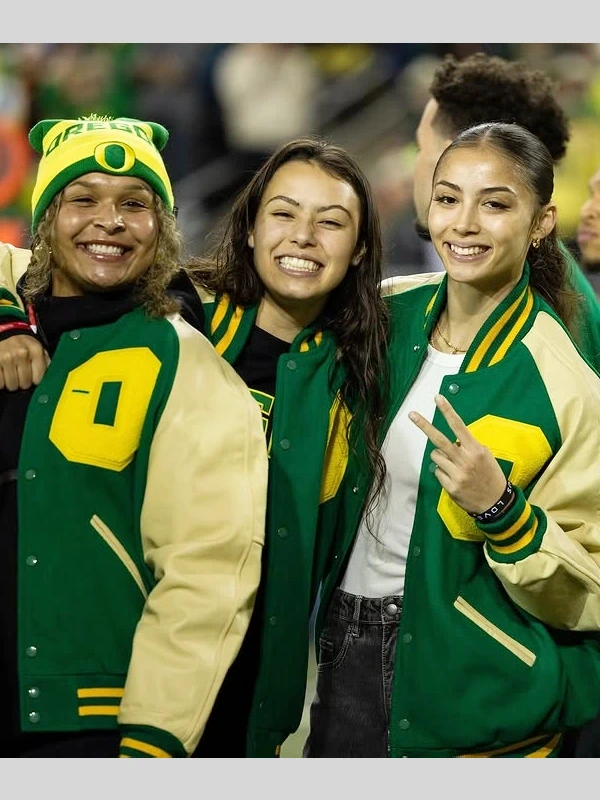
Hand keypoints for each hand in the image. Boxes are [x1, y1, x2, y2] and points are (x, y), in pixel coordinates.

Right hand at [0, 334, 49, 390]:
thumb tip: (50, 376)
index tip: (33, 377)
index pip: (38, 379)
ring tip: (12, 374)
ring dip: (12, 383)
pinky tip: (4, 373)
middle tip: (20, 375)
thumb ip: (45, 362)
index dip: (35, 380)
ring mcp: (6, 358)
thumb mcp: (38, 349)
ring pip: (12, 385)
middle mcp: (21, 353)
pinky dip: (2, 382)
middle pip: (25, 384)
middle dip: (23, 382)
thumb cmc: (23, 345)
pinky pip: (0, 383)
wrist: (5, 334)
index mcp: (35, 350)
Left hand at [408, 393, 506, 514]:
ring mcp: (457, 474)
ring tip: (454, 466)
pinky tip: (455, 478)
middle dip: (424, 426)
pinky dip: (443, 473)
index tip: (437, 398)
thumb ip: (468, 446)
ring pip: (435, 456)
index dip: (447, 411)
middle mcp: (465, 460)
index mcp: (475, 449)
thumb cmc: (490, 475)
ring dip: (440, 458)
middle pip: (439, 440)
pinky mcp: (450, 486)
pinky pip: (437, 472)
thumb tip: (453, 440)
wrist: (496, 502)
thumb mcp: (485, 456)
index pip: (459, 426)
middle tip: (411, 414)